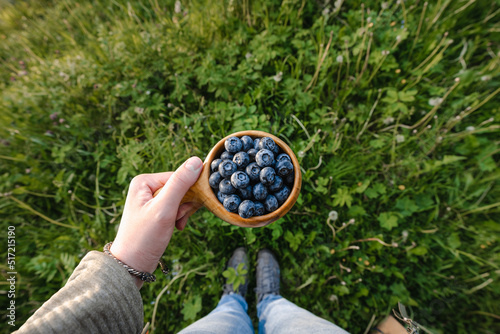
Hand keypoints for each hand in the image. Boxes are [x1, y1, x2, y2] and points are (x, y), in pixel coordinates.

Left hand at [110, 157, 202, 288]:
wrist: (132, 265)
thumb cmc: (144, 237)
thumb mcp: (164, 209)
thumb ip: (180, 184)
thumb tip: (196, 160)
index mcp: (144, 181)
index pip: (178, 177)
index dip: (187, 193)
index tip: (183, 211)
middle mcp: (146, 187)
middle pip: (180, 187)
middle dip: (185, 205)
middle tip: (177, 219)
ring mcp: (150, 199)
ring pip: (181, 198)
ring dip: (183, 212)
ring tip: (174, 225)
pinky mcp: (155, 211)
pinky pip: (176, 207)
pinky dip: (180, 218)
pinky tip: (175, 228)